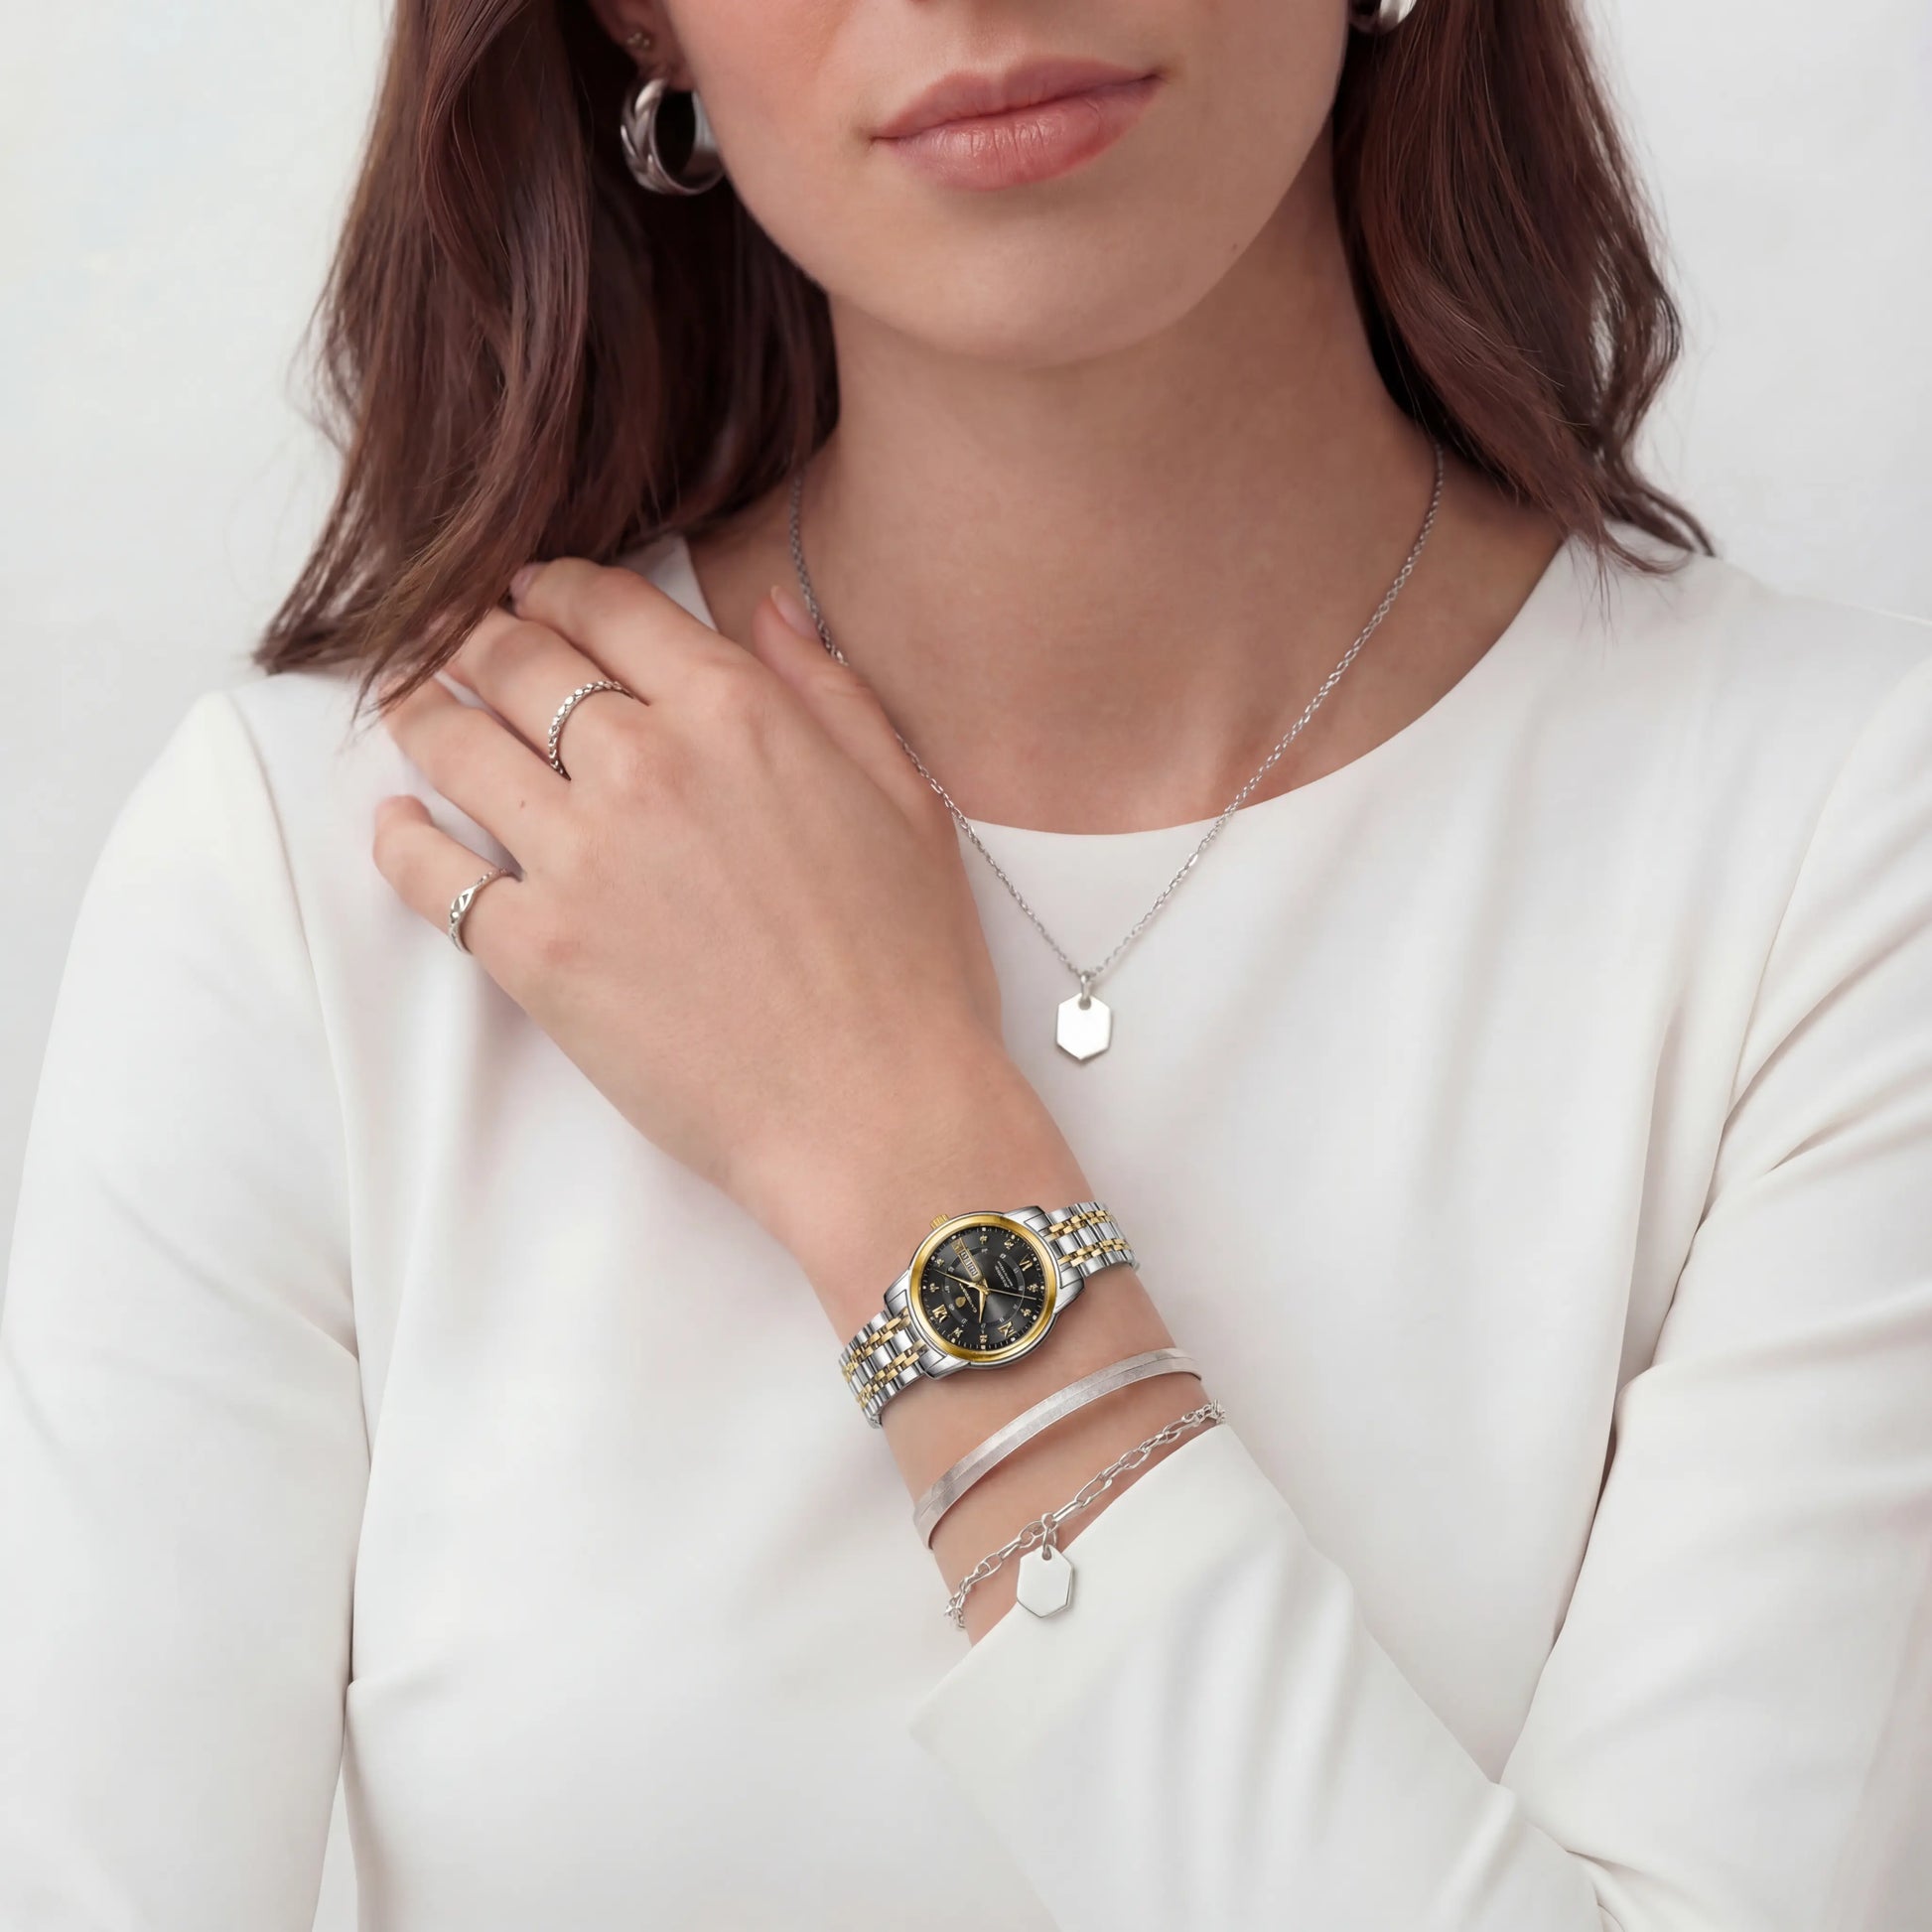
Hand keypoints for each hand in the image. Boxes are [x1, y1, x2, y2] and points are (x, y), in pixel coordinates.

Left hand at [370, 557, 1014, 1256]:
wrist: (877, 1113)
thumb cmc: (908, 969)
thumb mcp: (904, 799)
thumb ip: (829, 690)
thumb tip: (770, 611)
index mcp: (736, 714)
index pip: (606, 608)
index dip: (553, 588)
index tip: (530, 594)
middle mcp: (645, 764)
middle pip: (515, 661)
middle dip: (476, 639)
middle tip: (458, 644)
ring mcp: (581, 859)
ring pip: (455, 747)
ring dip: (422, 714)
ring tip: (410, 708)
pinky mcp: (538, 954)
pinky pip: (432, 876)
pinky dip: (399, 840)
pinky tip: (395, 823)